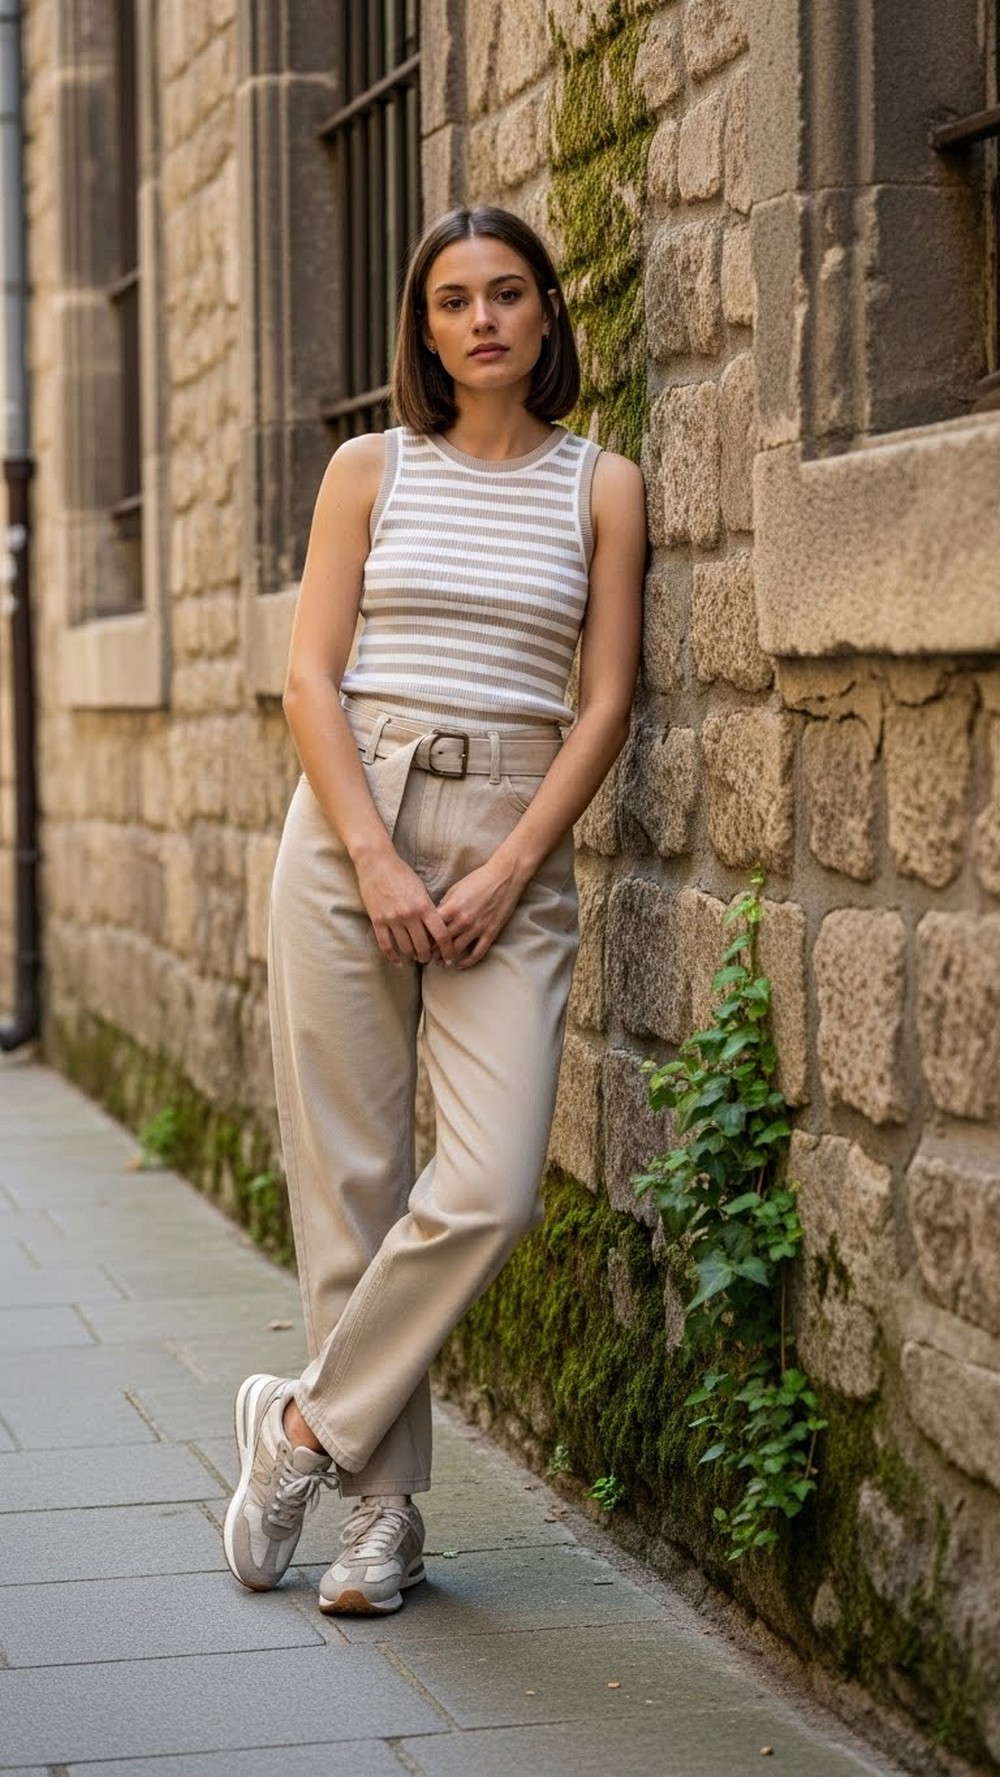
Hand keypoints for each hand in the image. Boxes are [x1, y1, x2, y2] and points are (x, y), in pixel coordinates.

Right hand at [353, 847, 454, 966]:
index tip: (450, 958)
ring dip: (412, 956)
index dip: (448, 950)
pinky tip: (398, 961)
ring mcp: (392, 919)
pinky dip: (393, 956)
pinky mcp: (378, 920)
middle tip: (430, 959)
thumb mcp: (421, 889)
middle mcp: (409, 915)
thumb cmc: (401, 873)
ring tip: (416, 958)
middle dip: (428, 957)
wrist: (376, 862)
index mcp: (424, 906)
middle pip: (423, 946)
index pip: (441, 935)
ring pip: (406, 948)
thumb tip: (435, 928)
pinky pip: (386, 945)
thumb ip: (428, 908)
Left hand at [434, 857, 523, 968]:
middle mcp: (463, 920)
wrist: (505, 877)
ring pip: (457, 950)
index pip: (431, 927)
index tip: (419, 941)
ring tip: (439, 963)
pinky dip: (468, 962)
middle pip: (441, 941)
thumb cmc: (479, 879)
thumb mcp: (455, 888)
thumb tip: (435, 917)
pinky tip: (460, 965)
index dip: (423, 936)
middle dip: (432, 951)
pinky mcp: (490, 933)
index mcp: (452, 907)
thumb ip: (444, 904)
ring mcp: (477, 928)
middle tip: (425, 956)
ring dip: (446, 958)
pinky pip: (478, 953)